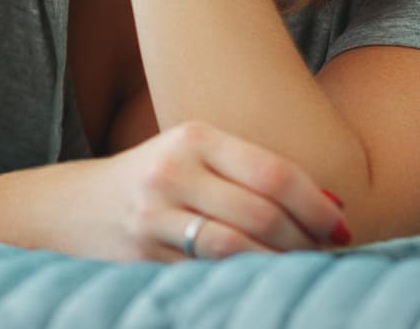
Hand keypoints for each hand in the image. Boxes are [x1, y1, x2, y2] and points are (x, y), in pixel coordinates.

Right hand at [89, 120, 351, 260]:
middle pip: (262, 215)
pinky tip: (259, 280)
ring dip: (279, 266)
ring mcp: (154, 215)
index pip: (275, 174)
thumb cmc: (159, 182)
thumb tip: (334, 207)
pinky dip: (245, 281)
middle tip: (325, 255)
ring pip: (238, 250)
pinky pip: (210, 274)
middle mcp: (171, 171)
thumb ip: (255, 175)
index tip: (342, 228)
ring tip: (297, 269)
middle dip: (305, 242)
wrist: (77, 208)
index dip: (317, 206)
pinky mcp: (145, 254)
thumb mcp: (197, 158)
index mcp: (193, 137)